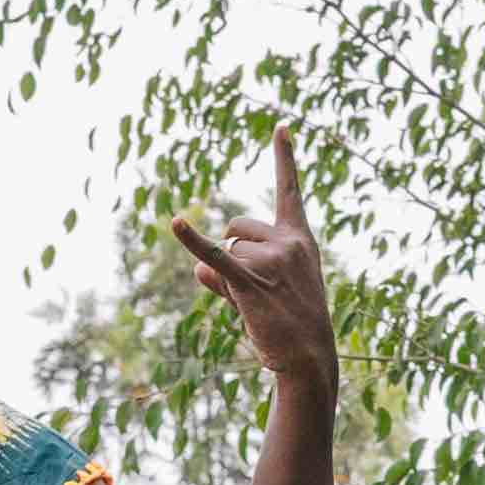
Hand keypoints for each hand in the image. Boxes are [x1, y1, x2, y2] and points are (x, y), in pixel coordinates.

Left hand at [169, 121, 334, 400]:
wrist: (309, 358)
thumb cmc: (290, 323)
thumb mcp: (268, 285)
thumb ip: (230, 270)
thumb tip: (199, 265)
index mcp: (299, 238)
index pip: (289, 191)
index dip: (283, 158)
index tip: (280, 126)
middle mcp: (288, 242)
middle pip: (236, 229)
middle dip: (233, 255)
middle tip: (257, 288)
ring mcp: (271, 261)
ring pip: (224, 253)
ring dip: (226, 279)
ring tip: (254, 304)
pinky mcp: (250, 283)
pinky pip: (215, 256)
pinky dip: (191, 241)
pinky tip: (175, 223)